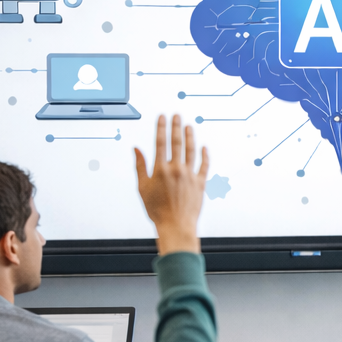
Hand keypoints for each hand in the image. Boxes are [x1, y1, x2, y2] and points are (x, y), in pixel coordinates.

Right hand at [135, 114, 208, 254]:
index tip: (162, 117)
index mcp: (160, 170)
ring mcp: (190, 175)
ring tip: (189, 126)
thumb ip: (140, 166)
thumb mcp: (142, 188)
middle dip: (176, 126)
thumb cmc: (157, 210)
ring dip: (190, 136)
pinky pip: (204, 166)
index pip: (160, 142)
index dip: (161, 127)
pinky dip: (205, 155)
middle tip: (177, 115)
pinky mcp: (201, 183)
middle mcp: (176, 169)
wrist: (175, 226)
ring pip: (192, 151)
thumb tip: (136, 149)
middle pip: (177, 142)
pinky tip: (204, 147)